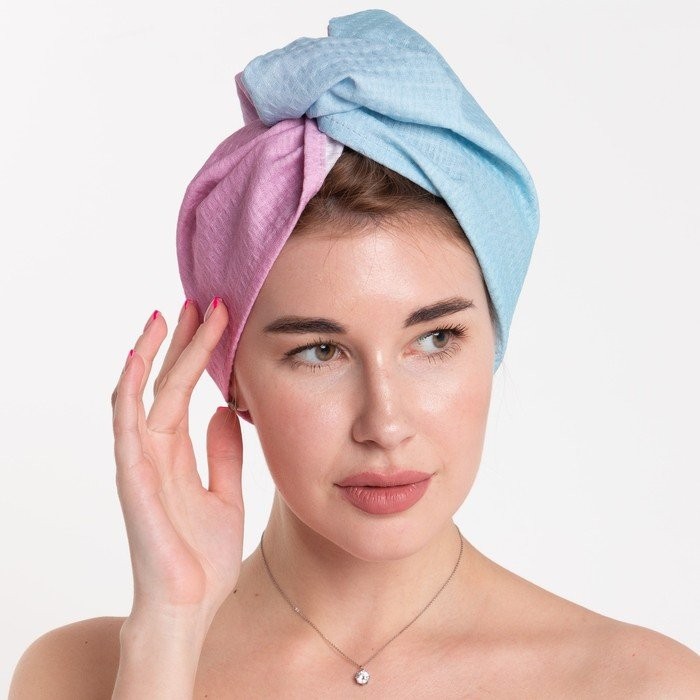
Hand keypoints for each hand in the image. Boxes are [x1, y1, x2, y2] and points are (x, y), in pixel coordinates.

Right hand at [111, 298, 242, 626]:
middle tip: (199, 300)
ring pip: (141, 394)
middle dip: (182, 340)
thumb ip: (223, 452)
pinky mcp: (133, 479)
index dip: (198, 351)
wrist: (191, 606)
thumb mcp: (226, 492)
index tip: (216, 316)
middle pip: (165, 381)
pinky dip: (130, 390)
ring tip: (167, 313)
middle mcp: (154, 449)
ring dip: (153, 353)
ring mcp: (141, 462)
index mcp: (177, 452)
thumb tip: (228, 409)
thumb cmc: (203, 556)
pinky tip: (140, 358)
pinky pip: (127, 426)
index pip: (184, 388)